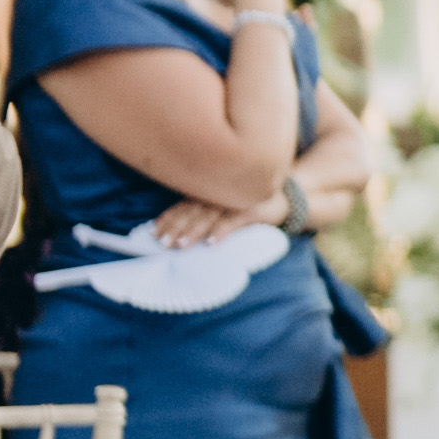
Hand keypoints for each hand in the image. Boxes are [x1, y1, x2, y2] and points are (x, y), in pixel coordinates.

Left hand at [145, 196, 269, 250]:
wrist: (284, 201)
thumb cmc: (246, 206)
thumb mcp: (223, 205)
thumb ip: (202, 212)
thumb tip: (175, 231)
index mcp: (208, 193)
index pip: (182, 205)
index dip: (168, 218)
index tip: (153, 232)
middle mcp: (218, 194)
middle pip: (191, 210)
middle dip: (176, 227)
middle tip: (163, 242)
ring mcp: (235, 200)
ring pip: (209, 215)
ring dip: (194, 230)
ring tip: (181, 245)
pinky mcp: (252, 209)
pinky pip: (234, 221)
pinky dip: (222, 231)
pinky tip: (211, 242)